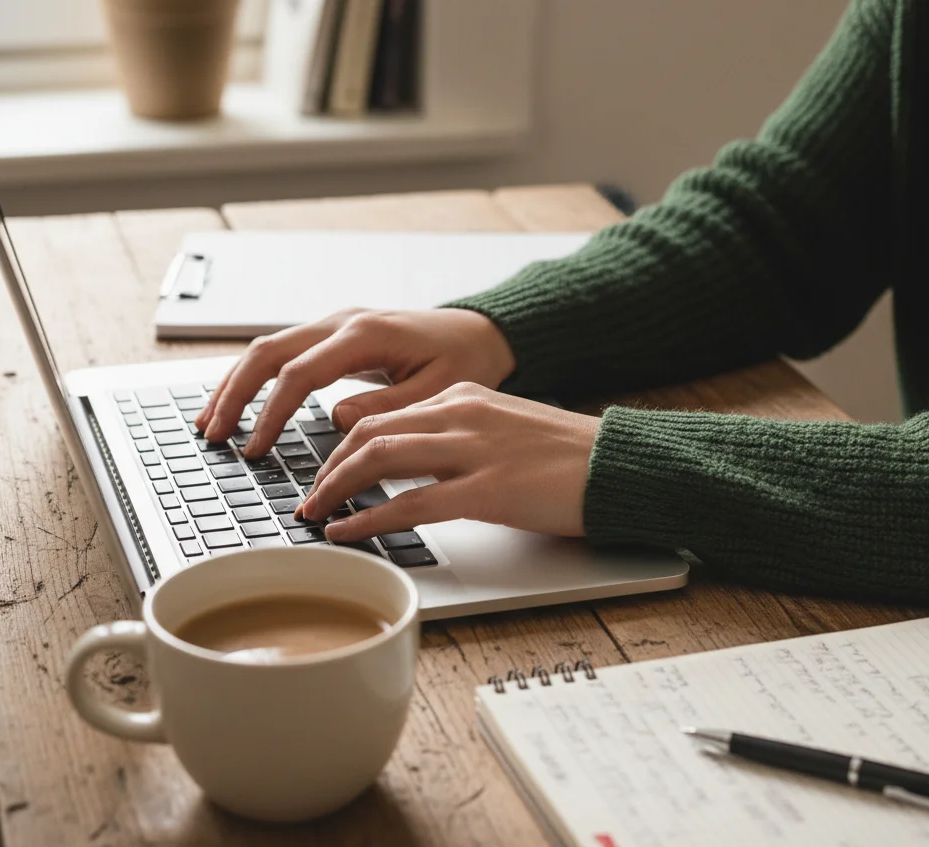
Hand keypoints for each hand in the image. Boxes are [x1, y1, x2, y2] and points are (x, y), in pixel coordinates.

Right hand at [196, 308, 515, 456]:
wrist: (480, 332)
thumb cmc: (465, 359)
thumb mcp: (438, 390)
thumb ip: (388, 407)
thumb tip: (336, 420)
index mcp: (366, 334)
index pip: (300, 373)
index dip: (272, 413)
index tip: (255, 449)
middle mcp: (343, 322)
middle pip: (269, 352)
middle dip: (235, 394)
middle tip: (213, 435)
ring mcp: (337, 325)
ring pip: (269, 348)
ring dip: (236, 384)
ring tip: (211, 423)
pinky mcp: (337, 337)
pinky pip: (285, 352)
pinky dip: (257, 378)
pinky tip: (242, 403)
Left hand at [299, 383, 600, 541]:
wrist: (619, 464)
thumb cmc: (566, 456)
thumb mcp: (503, 430)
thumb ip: (457, 439)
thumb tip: (414, 469)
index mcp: (463, 397)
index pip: (383, 415)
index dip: (343, 445)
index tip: (326, 470)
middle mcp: (461, 413)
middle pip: (369, 431)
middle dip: (329, 466)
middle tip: (310, 497)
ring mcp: (474, 449)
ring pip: (379, 458)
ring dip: (337, 488)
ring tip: (316, 514)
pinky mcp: (488, 488)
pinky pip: (412, 502)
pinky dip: (370, 518)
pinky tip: (349, 532)